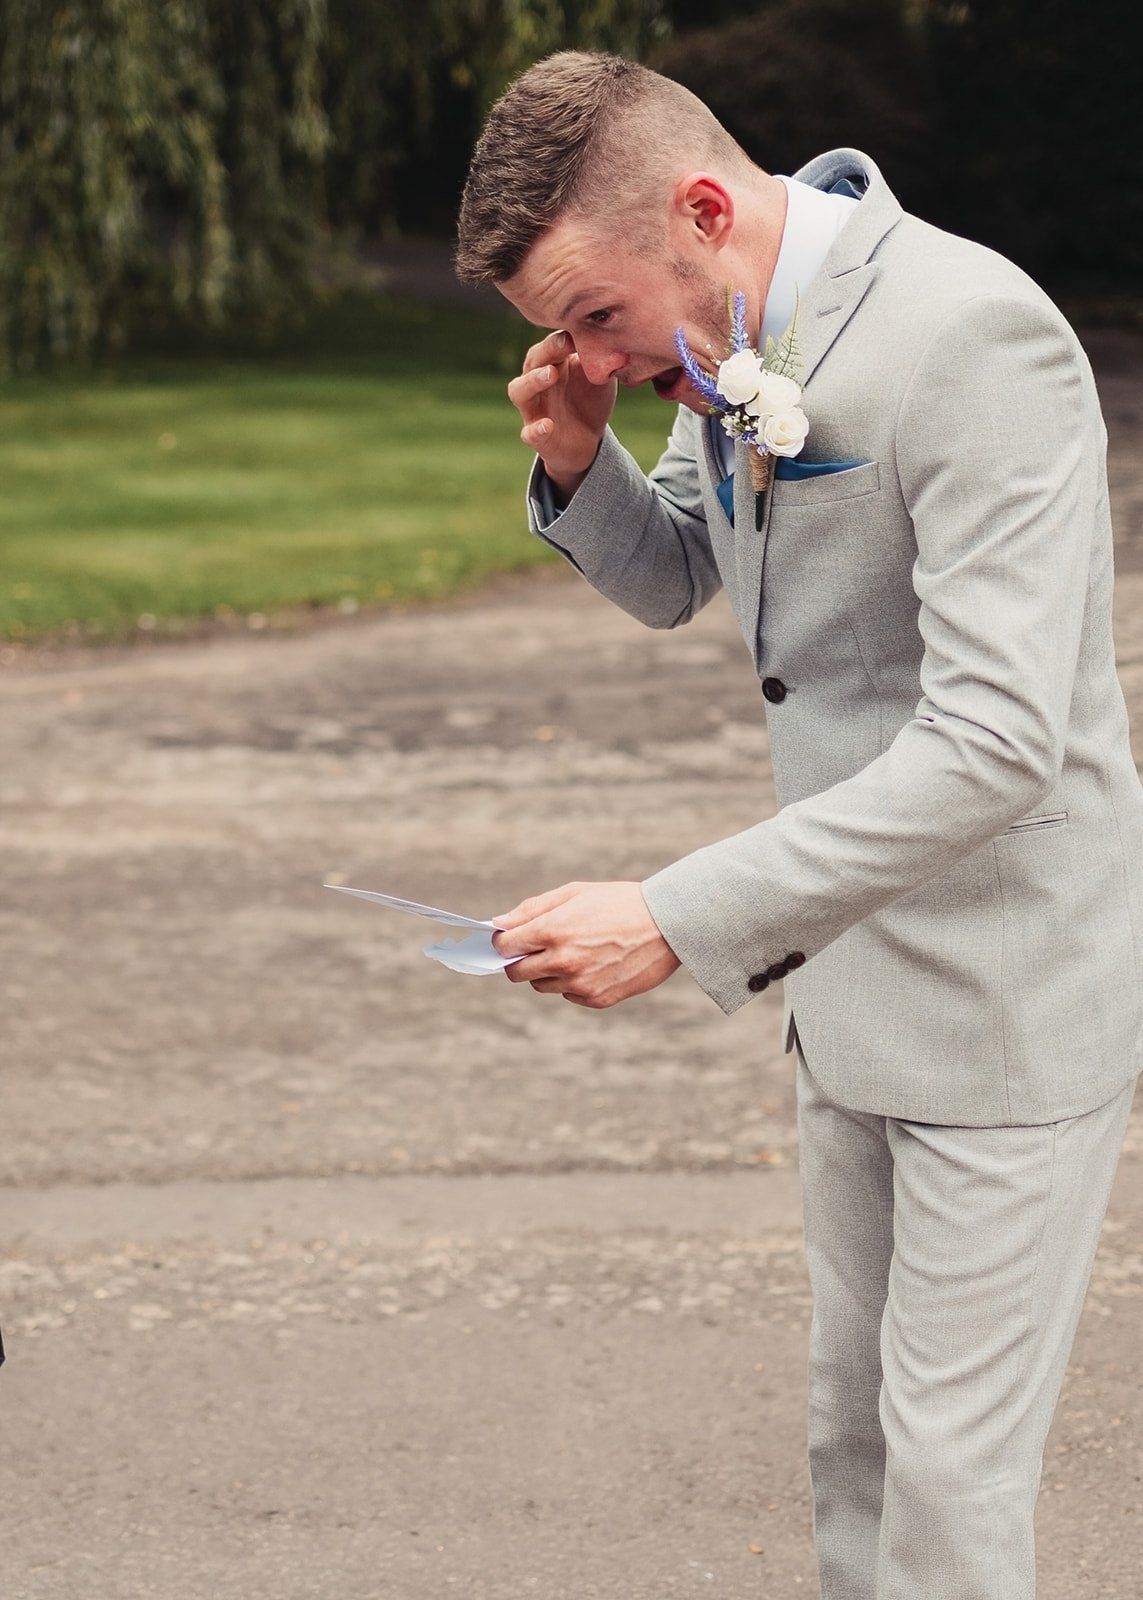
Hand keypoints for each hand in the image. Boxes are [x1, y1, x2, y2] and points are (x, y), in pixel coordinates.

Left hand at [490, 881, 680, 1008]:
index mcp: (553, 930)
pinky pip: (568, 995)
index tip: (510, 937)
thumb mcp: (574, 893)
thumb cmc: (620, 902)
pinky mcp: (596, 999)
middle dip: (519, 960)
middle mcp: (562, 960)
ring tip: (574, 951)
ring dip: (547, 972)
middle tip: (537, 947)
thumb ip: (532, 909)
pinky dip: (572, 983)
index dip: (504, 941)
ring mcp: (579, 983)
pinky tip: (594, 964)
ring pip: (541, 986)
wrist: (668, 925)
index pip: (505, 945)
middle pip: (516, 973)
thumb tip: (499, 924)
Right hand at [506, 330, 615, 483]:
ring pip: (520, 391)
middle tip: (565, 342)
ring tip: (550, 374)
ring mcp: (533, 410)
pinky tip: (548, 425)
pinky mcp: (536, 436)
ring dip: (532, 381)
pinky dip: (536, 429)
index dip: (562, 337)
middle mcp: (536, 383)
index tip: (579, 329)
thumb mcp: (601, 379)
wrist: (588, 440)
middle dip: (547, 351)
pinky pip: (529, 433)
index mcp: (552, 364)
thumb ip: (603, 361)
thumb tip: (613, 339)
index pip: (550, 345)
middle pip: (532, 362)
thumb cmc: (590, 400)